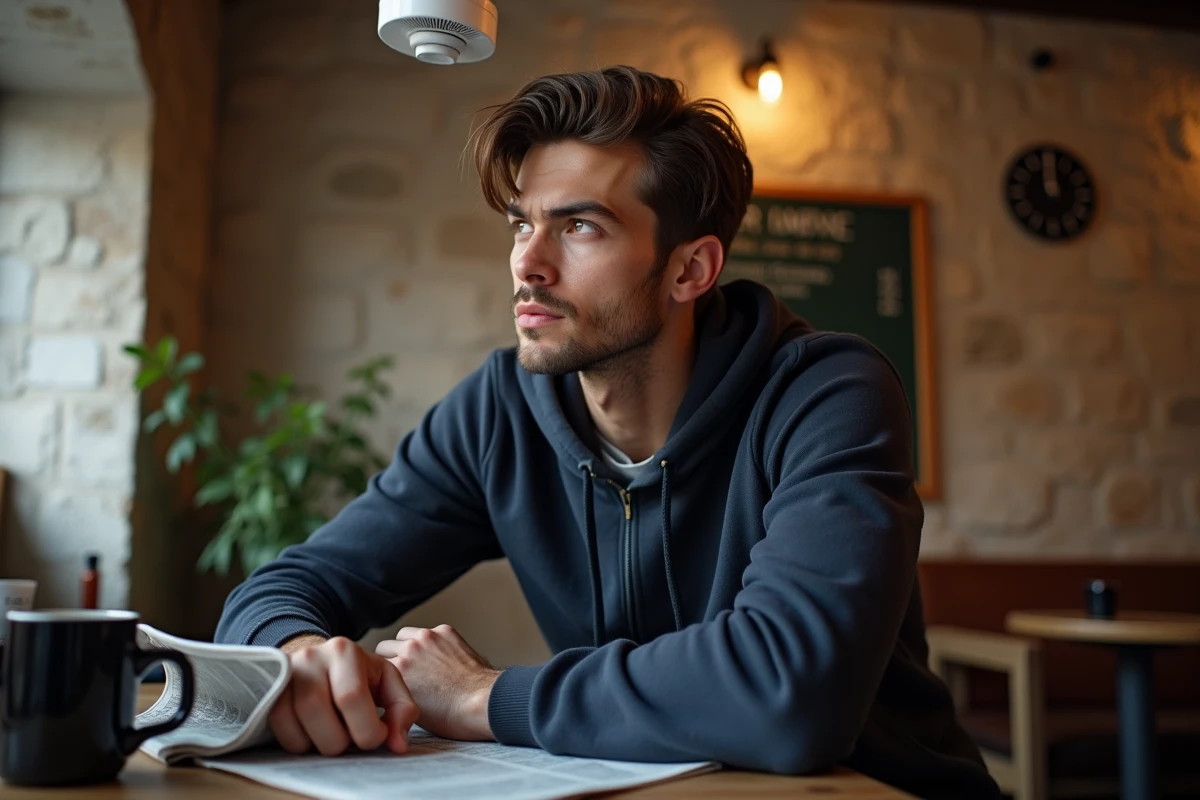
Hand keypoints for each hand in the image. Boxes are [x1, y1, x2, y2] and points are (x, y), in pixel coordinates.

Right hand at [269, 636, 419, 755]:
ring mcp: (286, 674)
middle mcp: (311, 657)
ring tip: (334, 734)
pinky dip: (299, 742)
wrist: (318, 662)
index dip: (366, 729)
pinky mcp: (269, 691)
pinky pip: (280, 728)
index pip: (352, 697)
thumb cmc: (357, 676)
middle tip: (352, 737)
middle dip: (342, 740)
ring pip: (299, 723)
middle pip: (320, 712)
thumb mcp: (386, 682)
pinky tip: (314, 734)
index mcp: (345, 651)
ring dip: (321, 743)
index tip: (375, 736)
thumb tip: (397, 744)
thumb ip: (401, 709)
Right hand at [375, 624, 499, 741]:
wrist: (484, 702)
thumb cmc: (451, 716)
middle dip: (390, 658)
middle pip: (384, 648)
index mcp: (395, 671)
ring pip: (403, 635)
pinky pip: (428, 632)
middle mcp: (408, 650)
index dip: (379, 677)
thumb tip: (388, 690)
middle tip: (402, 672)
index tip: (384, 682)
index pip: (374, 667)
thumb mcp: (410, 712)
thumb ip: (394, 693)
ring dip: (407, 645)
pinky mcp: (445, 631)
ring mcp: (427, 638)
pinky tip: (439, 658)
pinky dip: (430, 642)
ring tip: (418, 662)